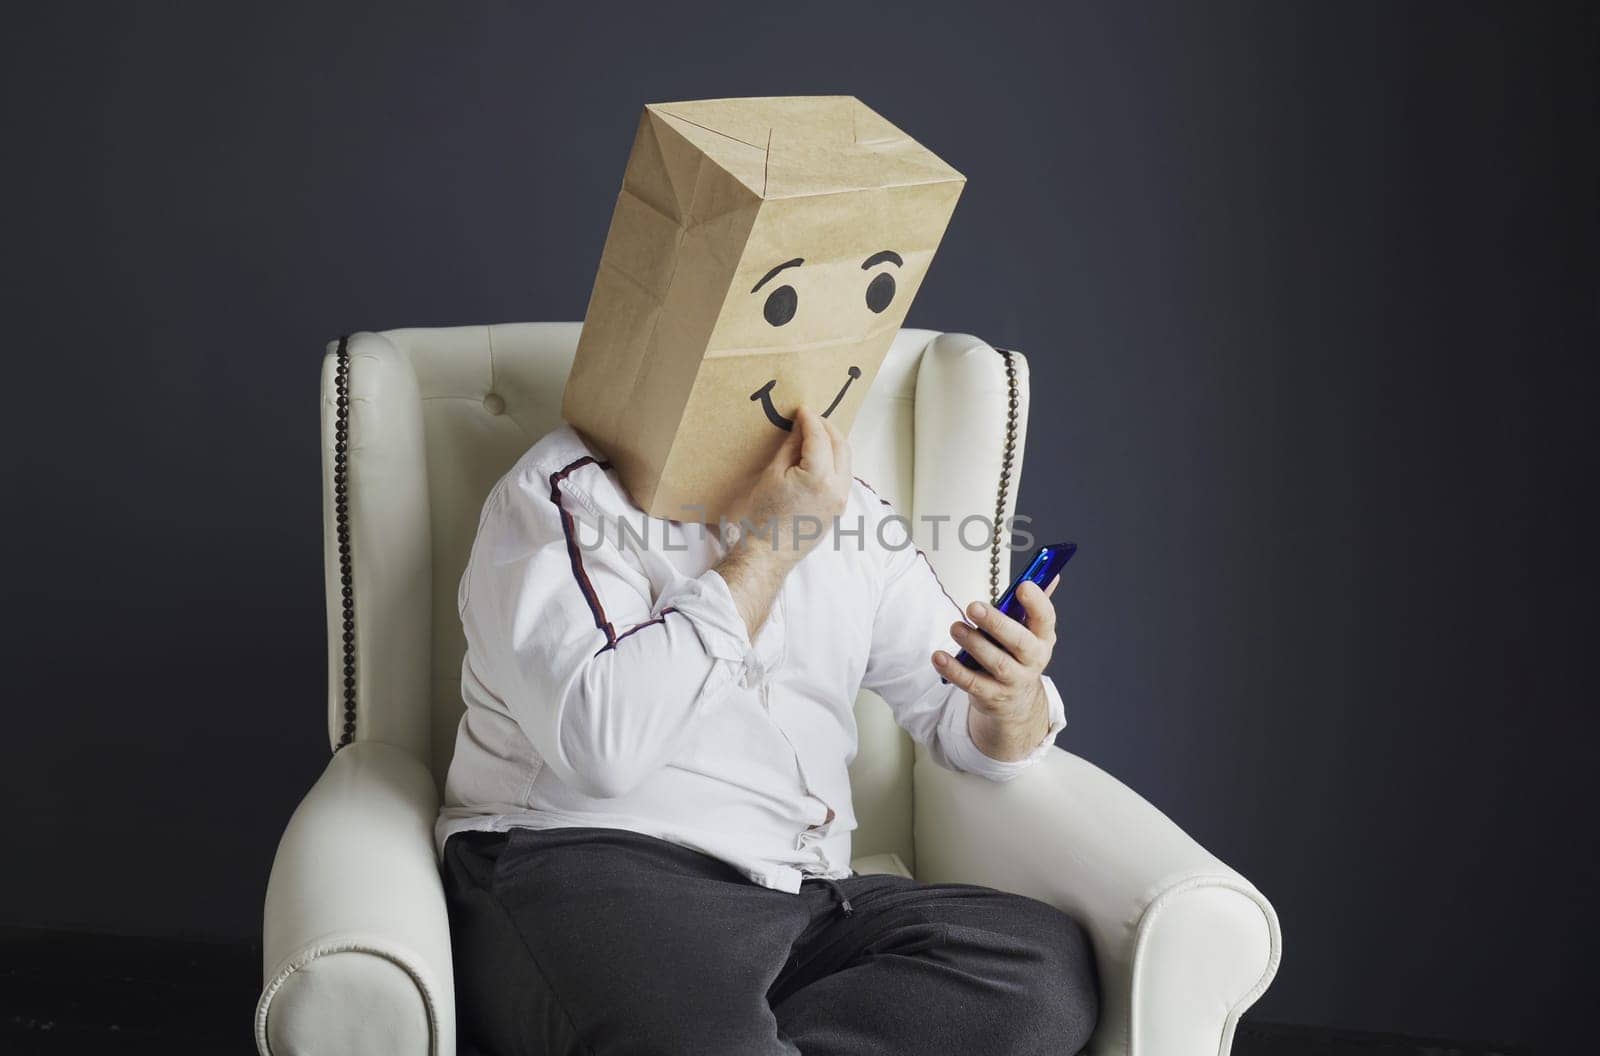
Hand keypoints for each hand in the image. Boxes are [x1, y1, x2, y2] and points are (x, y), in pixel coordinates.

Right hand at [735, 405, 851, 567]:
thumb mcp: (773, 474)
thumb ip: (791, 447)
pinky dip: (835, 460)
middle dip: (827, 427)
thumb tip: (800, 428)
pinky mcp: (839, 508)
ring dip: (834, 443)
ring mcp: (842, 500)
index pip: (820, 437)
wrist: (769, 552)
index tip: (802, 410)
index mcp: (819, 477)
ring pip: (846, 460)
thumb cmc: (765, 516)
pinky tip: (819, 457)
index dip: (810, 420)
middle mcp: (837, 488)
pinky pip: (843, 476)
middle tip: (811, 418)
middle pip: (841, 445)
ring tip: (815, 434)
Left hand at [933, 577, 1060, 759]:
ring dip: (973, 644)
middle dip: (997, 623)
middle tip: (973, 607)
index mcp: (1042, 638)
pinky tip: (939, 656)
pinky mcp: (991, 696)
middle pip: (1019, 642)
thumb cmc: (1018, 655)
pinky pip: (971, 683)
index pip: (1046, 618)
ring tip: (956, 628)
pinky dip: (954, 670)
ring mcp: (1013, 681)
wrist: (1016, 701)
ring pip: (996, 663)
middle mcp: (1032, 660)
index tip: (1023, 585)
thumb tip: (1051, 572)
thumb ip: (1034, 603)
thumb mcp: (1030, 631)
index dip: (1037, 602)